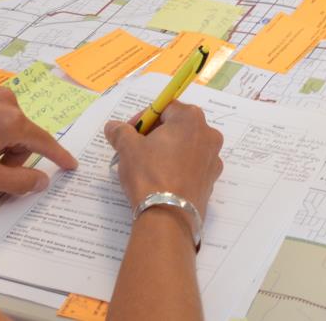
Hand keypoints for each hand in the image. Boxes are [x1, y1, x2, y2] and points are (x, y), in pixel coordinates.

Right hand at [105, 101, 223, 217]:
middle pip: (177, 126)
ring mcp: (213, 158)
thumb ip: (121, 132)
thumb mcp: (128, 149)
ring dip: (167, 151)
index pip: (165, 108)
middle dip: (156, 135)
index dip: (144, 118)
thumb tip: (113, 126)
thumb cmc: (149, 174)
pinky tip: (162, 180)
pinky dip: (178, 168)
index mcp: (191, 119)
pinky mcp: (212, 180)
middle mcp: (208, 134)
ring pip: (185, 147)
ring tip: (147, 167)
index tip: (129, 133)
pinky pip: (192, 166)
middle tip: (136, 149)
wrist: (169, 217)